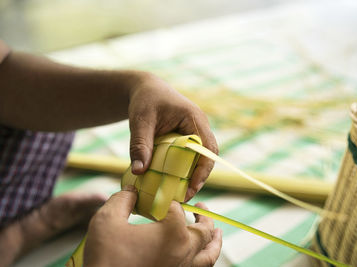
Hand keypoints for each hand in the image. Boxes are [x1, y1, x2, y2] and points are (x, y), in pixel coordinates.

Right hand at [84, 187, 222, 266]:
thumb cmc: (106, 258)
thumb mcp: (107, 221)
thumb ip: (122, 200)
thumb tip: (132, 191)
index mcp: (173, 232)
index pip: (177, 208)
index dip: (167, 200)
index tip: (157, 197)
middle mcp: (185, 251)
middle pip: (202, 229)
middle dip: (202, 215)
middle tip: (200, 206)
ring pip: (209, 253)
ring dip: (214, 239)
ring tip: (218, 231)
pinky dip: (207, 258)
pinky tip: (203, 255)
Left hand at [128, 72, 217, 200]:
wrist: (145, 90)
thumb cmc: (144, 101)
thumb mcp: (140, 121)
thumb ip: (140, 144)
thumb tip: (139, 172)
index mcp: (195, 119)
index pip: (208, 149)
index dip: (203, 171)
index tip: (190, 189)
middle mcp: (200, 126)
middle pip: (207, 157)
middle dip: (198, 178)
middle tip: (183, 197)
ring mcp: (195, 132)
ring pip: (200, 158)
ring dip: (192, 175)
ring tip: (178, 194)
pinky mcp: (188, 138)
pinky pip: (191, 156)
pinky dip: (184, 169)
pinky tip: (172, 181)